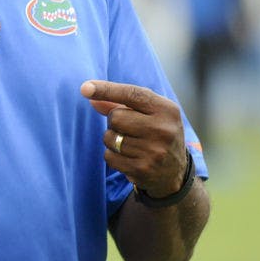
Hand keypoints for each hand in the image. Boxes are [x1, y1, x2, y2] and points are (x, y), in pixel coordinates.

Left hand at [80, 80, 188, 197]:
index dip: (107, 90)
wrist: (175, 172)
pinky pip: (109, 156)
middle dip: (114, 121)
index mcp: (166, 110)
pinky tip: (129, 157)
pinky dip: (113, 155)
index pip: (132, 94)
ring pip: (110, 138)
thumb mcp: (148, 113)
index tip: (85, 88)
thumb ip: (120, 102)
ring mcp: (154, 152)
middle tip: (128, 128)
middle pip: (116, 117)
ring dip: (112, 139)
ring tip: (131, 144)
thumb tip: (89, 93)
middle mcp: (163, 130)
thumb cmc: (156, 133)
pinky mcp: (143, 170)